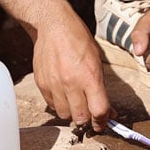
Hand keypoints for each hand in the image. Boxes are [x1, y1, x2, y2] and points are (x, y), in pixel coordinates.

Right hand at [29, 6, 114, 131]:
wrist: (53, 26)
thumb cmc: (78, 40)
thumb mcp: (97, 61)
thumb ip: (101, 87)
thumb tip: (107, 111)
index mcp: (89, 76)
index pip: (99, 110)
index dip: (103, 121)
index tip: (103, 123)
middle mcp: (71, 83)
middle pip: (80, 118)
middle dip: (88, 120)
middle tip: (91, 115)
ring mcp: (54, 85)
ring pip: (64, 115)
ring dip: (72, 113)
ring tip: (76, 102)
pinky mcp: (42, 84)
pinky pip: (51, 105)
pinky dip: (59, 104)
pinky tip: (63, 93)